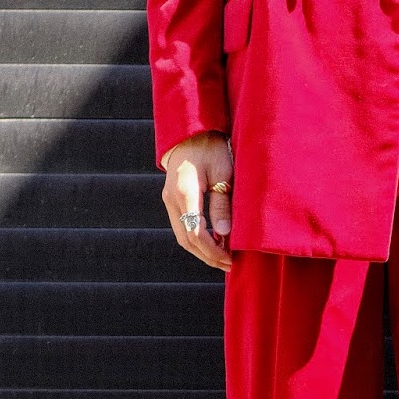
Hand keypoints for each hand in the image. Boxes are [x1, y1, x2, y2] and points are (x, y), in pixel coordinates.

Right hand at [161, 130, 234, 272]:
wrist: (190, 133)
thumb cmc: (211, 148)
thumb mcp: (223, 172)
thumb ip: (221, 203)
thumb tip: (223, 233)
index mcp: (184, 192)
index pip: (196, 232)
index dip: (212, 250)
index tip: (230, 258)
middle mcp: (172, 199)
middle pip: (186, 239)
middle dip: (207, 256)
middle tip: (228, 265)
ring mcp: (169, 200)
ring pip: (182, 236)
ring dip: (201, 250)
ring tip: (222, 258)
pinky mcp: (172, 200)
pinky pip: (182, 226)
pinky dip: (196, 239)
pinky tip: (214, 242)